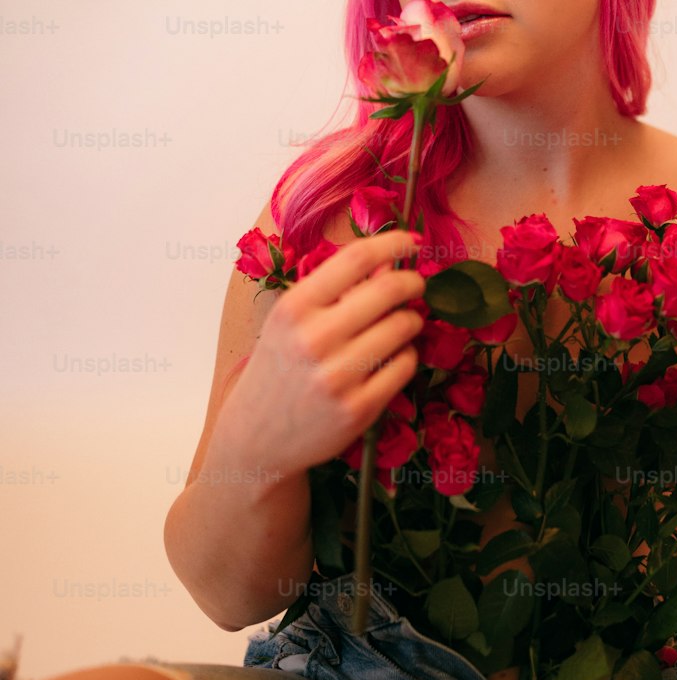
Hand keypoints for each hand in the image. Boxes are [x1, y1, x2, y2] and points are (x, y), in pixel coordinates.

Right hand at [216, 228, 425, 480]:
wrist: (257, 437)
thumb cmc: (279, 368)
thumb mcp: (291, 322)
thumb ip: (334, 291)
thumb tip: (390, 261)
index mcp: (294, 308)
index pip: (356, 258)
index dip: (393, 243)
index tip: (411, 242)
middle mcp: (314, 339)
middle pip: (389, 289)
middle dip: (413, 282)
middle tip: (415, 285)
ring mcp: (338, 376)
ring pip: (404, 327)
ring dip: (411, 320)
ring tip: (398, 325)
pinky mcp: (359, 408)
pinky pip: (405, 365)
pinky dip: (407, 355)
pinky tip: (391, 357)